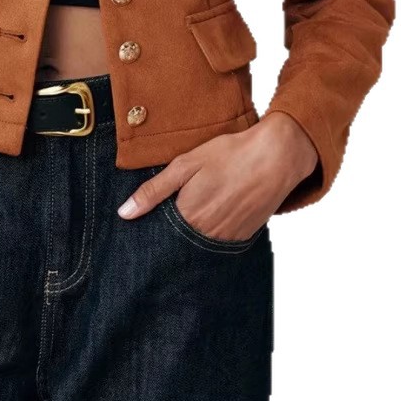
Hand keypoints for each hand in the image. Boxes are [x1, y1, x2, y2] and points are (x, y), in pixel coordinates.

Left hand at [116, 111, 317, 240]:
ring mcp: (228, 238)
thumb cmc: (229, 155)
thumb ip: (153, 191)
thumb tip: (124, 213)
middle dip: (170, 237)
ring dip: (193, 235)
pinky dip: (213, 233)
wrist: (276, 157)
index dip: (151, 232)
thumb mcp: (186, 165)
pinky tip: (215, 213)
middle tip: (173, 217)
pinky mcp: (245, 237)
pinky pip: (221, 242)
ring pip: (200, 245)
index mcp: (188, 216)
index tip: (143, 228)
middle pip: (179, 244)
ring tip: (196, 212)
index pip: (159, 237)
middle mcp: (207, 235)